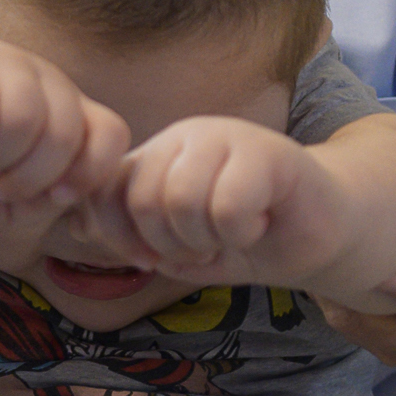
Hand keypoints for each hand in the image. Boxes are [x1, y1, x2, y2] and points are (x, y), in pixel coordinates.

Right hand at [0, 40, 128, 228]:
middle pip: (65, 131)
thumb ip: (46, 199)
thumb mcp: (13, 203)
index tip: (53, 197)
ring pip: (24, 115)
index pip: (110, 134)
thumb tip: (60, 191)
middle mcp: (40, 77)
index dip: (87, 174)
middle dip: (30, 177)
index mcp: (66, 108)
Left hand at [113, 116, 349, 287]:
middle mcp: (187, 136)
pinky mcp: (270, 152)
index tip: (152, 258)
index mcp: (157, 154)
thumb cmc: (244, 237)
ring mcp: (228, 137)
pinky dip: (242, 233)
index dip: (121, 238)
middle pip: (144, 199)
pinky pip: (228, 206)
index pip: (104, 191)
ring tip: (233, 233)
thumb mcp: (176, 247)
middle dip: (172, 244)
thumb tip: (78, 224)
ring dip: (209, 239)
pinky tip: (259, 224)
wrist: (318, 234)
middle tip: (205, 247)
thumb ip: (131, 235)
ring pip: (183, 200)